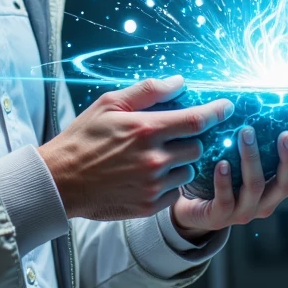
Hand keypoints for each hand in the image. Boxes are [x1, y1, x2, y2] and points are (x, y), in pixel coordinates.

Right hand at [39, 76, 231, 220]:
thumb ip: (147, 91)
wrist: (59, 181)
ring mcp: (153, 185)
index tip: (228, 107)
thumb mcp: (108, 104)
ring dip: (178, 164)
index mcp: (146, 129)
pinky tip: (146, 178)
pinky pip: (175, 193)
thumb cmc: (83, 138)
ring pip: (188, 171)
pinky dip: (168, 185)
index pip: (197, 119)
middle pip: (197, 147)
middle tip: (168, 138)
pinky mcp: (149, 206)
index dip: (217, 111)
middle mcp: (154, 158)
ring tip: (151, 160)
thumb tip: (180, 82)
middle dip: (189, 140)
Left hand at [170, 126, 287, 241]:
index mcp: (277, 189)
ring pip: (255, 187)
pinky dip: (225, 181)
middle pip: (287, 183)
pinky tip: (222, 163)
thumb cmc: (226, 178)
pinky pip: (225, 199)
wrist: (193, 209)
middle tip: (286, 134)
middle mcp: (266, 202)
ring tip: (246, 133)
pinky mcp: (219, 216)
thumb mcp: (251, 160)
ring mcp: (244, 211)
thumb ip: (270, 145)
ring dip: (252, 159)